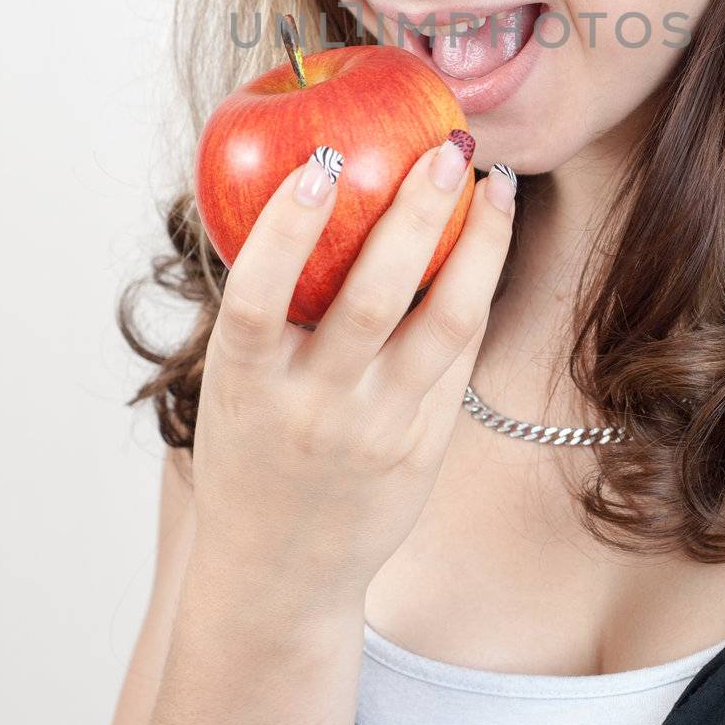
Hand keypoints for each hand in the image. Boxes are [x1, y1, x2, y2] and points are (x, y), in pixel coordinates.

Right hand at [187, 134, 515, 620]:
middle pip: (374, 300)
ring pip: (445, 326)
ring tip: (493, 185)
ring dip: (478, 246)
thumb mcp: (230, 387)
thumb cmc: (249, 453)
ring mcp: (377, 432)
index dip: (286, 230)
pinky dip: (475, 291)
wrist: (278, 575)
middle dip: (415, 215)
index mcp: (244, 385)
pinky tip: (488, 244)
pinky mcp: (425, 449)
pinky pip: (459, 358)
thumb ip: (262, 309)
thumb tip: (299, 190)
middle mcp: (313, 409)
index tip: (320, 163)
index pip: (258, 298)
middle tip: (444, 150)